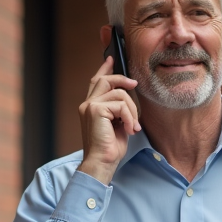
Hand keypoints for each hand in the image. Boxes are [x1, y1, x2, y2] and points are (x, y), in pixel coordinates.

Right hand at [77, 56, 139, 184]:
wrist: (101, 162)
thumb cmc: (109, 148)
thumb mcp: (117, 125)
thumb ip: (118, 110)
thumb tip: (128, 98)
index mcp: (90, 107)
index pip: (96, 81)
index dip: (104, 68)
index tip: (111, 58)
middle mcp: (87, 104)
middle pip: (106, 80)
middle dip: (122, 79)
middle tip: (135, 84)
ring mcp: (90, 106)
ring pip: (119, 94)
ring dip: (131, 110)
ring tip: (132, 126)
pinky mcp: (95, 110)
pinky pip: (120, 105)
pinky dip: (129, 117)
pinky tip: (129, 129)